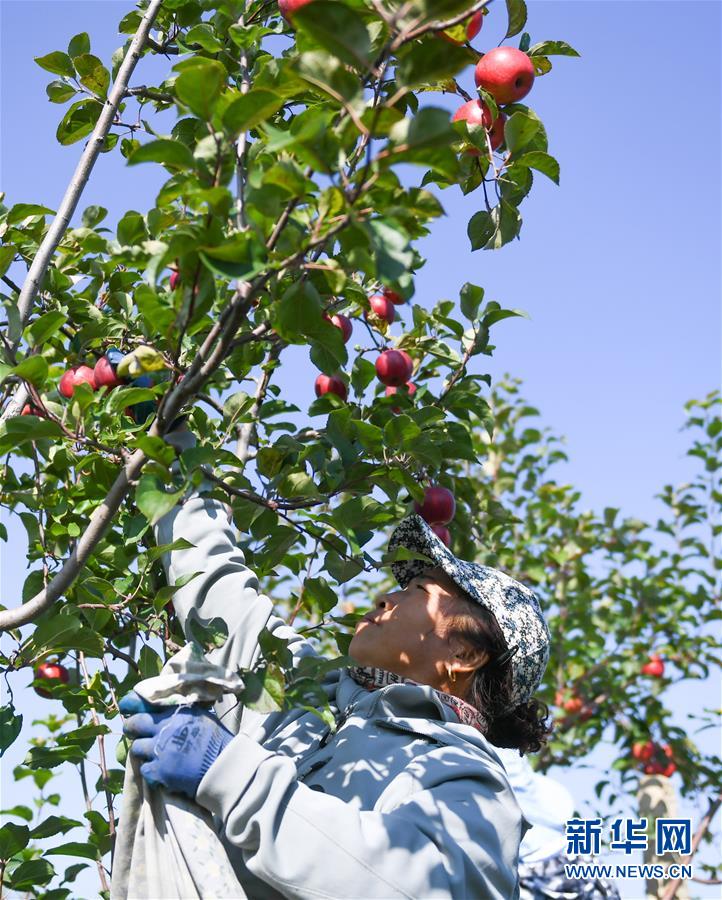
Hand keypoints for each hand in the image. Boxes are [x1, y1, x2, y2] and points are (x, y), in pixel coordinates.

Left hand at [119, 691, 233, 798]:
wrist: (223, 766)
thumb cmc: (215, 738)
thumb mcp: (199, 715)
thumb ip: (179, 711)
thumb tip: (163, 707)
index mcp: (174, 712)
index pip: (142, 703)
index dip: (130, 704)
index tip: (127, 707)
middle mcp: (163, 729)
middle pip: (133, 725)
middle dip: (132, 728)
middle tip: (137, 732)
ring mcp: (160, 751)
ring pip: (136, 748)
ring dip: (143, 750)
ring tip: (153, 753)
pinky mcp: (160, 772)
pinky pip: (144, 769)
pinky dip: (150, 770)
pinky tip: (161, 770)